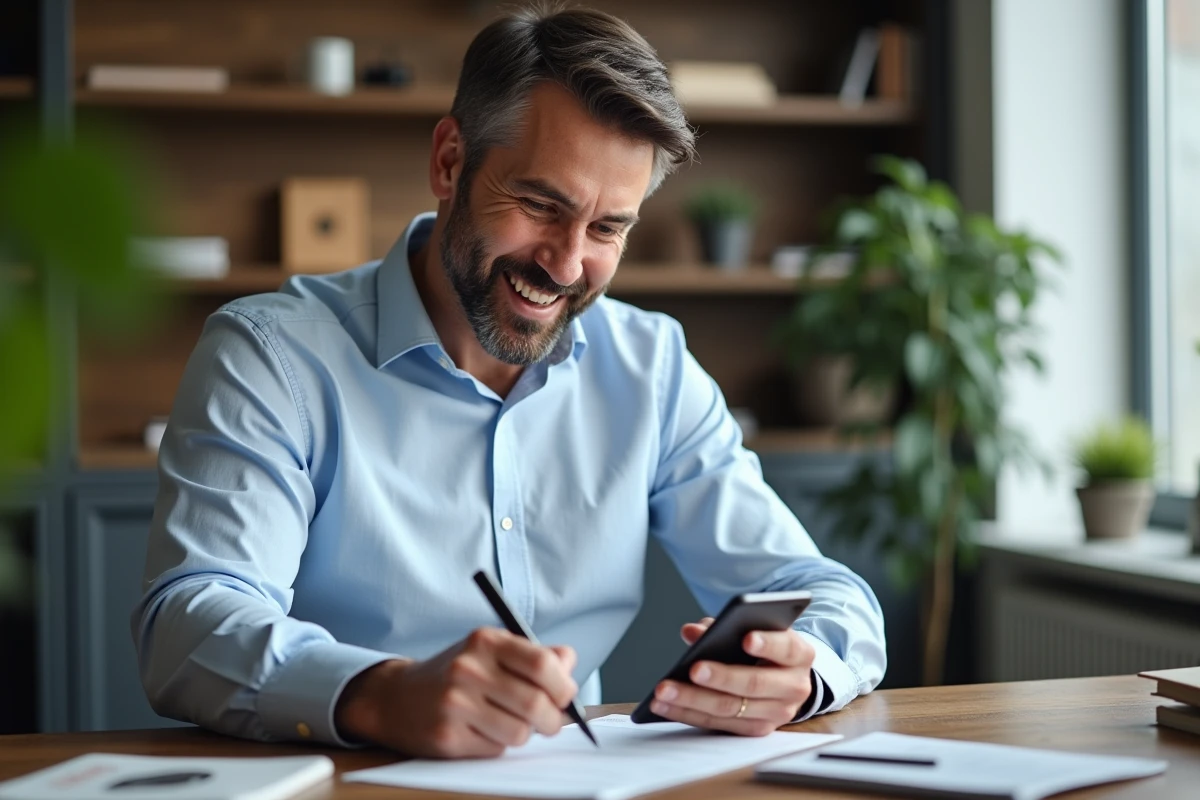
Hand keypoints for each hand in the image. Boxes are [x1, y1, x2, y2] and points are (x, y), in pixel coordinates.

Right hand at [334, 627, 577, 757]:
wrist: (396, 697)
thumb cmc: (457, 674)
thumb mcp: (493, 651)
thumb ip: (534, 655)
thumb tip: (569, 662)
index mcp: (485, 641)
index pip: (542, 664)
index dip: (563, 686)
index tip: (565, 696)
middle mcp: (468, 669)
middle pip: (535, 704)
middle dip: (552, 720)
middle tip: (549, 721)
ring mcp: (454, 704)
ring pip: (519, 733)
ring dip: (523, 734)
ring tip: (509, 723)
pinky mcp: (446, 736)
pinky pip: (495, 750)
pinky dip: (498, 745)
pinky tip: (482, 731)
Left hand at [649, 617, 814, 735]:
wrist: (786, 679)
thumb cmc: (766, 649)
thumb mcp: (755, 630)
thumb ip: (724, 626)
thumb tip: (691, 631)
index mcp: (799, 654)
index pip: (787, 648)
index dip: (768, 643)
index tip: (746, 638)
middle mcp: (794, 686)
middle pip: (755, 683)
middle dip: (721, 676)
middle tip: (692, 669)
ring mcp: (777, 713)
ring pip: (732, 708)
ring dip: (693, 700)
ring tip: (664, 690)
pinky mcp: (757, 730)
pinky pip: (719, 724)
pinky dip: (689, 714)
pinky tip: (666, 705)